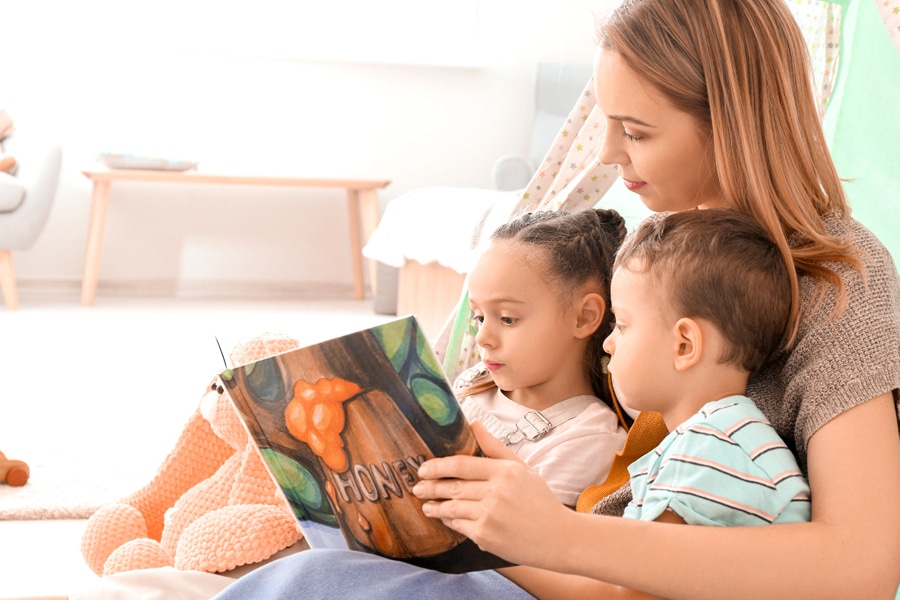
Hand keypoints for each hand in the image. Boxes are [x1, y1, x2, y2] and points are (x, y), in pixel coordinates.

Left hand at [413, 421, 573, 565]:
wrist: (558, 538)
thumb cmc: (539, 501)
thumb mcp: (522, 468)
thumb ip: (495, 447)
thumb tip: (473, 422)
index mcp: (505, 471)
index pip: (462, 464)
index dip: (438, 466)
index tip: (424, 468)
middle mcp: (496, 492)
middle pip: (453, 486)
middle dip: (430, 486)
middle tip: (417, 486)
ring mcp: (490, 515)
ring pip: (452, 507)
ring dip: (435, 506)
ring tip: (427, 506)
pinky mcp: (486, 535)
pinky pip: (459, 525)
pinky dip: (450, 522)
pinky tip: (446, 519)